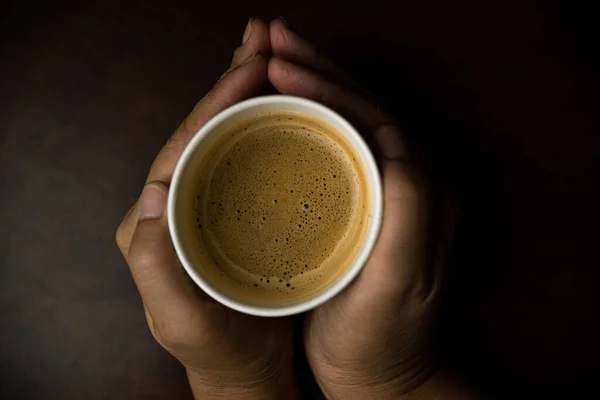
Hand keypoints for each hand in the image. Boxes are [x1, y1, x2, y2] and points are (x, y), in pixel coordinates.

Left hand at [116, 19, 297, 399]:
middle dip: (232, 81)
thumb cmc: (214, 348)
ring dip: (252, 95)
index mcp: (157, 219)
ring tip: (274, 56)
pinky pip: (253, 161)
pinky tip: (288, 108)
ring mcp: (212, 206)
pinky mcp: (240, 214)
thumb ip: (153, 263)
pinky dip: (270, 128)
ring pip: (231, 139)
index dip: (215, 101)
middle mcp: (180, 204)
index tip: (251, 64)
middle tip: (263, 37)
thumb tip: (152, 193)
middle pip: (207, 130)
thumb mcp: (179, 318)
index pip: (185, 145)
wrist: (244, 370)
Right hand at [268, 19, 442, 398]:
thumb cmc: (383, 337)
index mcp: (420, 191)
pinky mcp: (355, 204)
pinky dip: (302, 118)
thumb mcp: (399, 283)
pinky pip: (329, 146)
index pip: (374, 117)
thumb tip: (395, 139)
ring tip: (268, 58)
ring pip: (343, 120)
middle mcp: (404, 182)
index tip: (280, 67)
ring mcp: (378, 190)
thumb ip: (410, 211)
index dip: (328, 86)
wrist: (378, 372)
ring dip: (309, 84)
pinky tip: (274, 108)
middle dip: (316, 68)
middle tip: (268, 41)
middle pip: (359, 106)